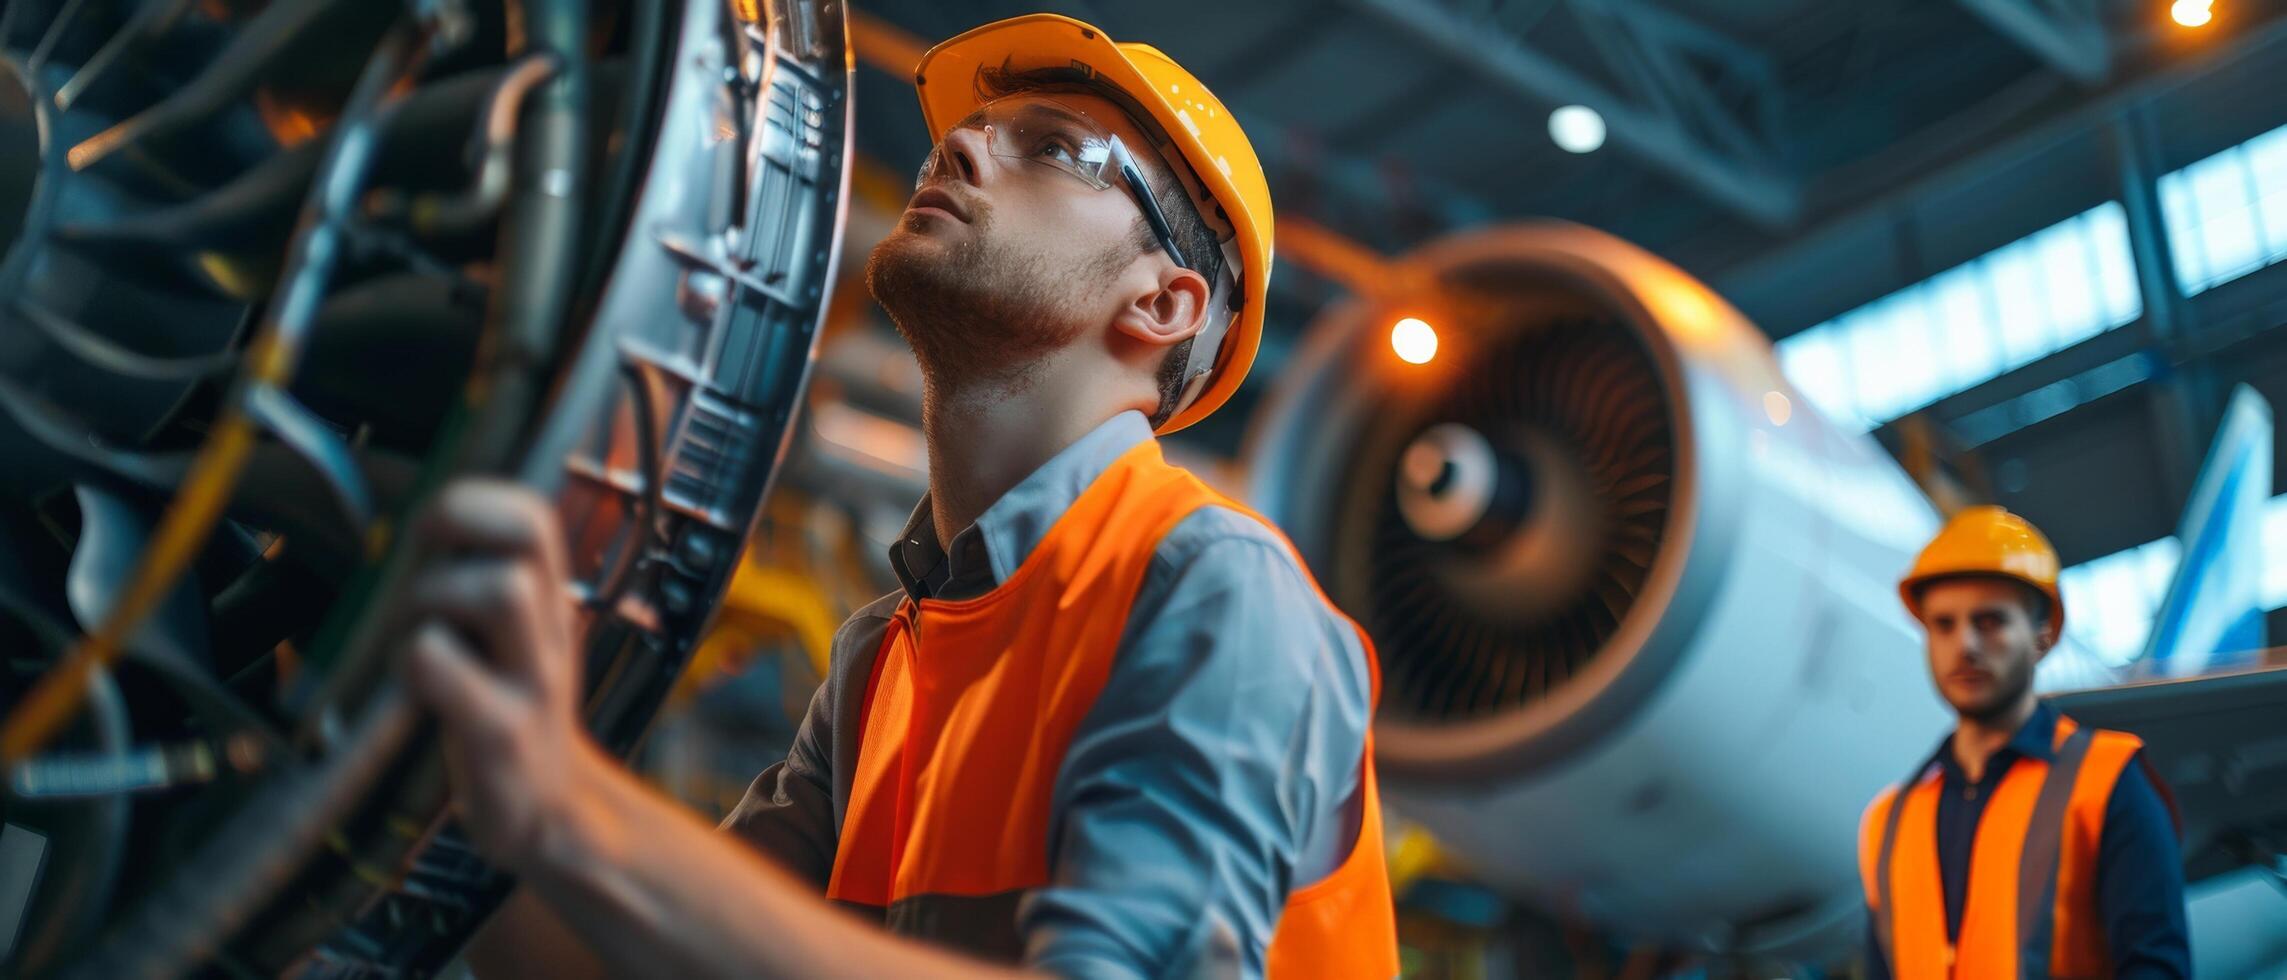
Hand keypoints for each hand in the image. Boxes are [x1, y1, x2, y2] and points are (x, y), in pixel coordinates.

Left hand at [397, 479, 591, 871]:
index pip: (533, 515)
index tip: (432, 523)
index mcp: (549, 602)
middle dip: (456, 523)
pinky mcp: (503, 733)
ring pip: (501, 592)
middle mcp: (551, 632)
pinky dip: (414, 663)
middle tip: (417, 556)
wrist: (553, 815)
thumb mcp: (512, 646)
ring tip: (413, 629)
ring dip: (435, 596)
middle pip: (527, 537)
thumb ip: (475, 591)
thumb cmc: (506, 716)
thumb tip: (398, 540)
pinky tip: (408, 689)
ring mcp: (534, 681)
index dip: (477, 497)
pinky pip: (446, 667)